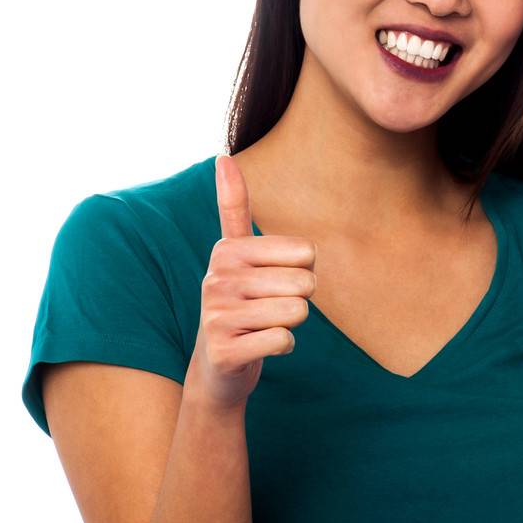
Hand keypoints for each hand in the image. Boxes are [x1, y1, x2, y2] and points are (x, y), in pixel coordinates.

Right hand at [187, 154, 316, 411]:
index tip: (272, 279)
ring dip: (289, 324)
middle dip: (298, 300)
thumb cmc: (240, 303)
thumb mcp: (236, 255)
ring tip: (262, 326)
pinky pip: (283, 340)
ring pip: (297, 312)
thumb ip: (232, 207)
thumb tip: (223, 156)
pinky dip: (281, 346)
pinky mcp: (224, 349)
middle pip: (306, 283)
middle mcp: (216, 277)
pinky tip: (257, 346)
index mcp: (227, 250)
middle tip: (268, 308)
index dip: (302, 270)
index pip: (306, 252)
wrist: (217, 367)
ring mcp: (216, 314)